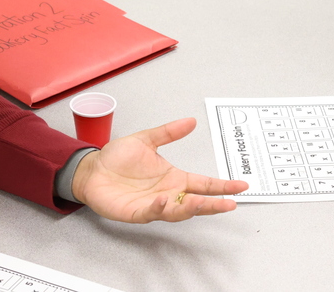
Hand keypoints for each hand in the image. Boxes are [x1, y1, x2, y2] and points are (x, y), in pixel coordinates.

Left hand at [71, 118, 248, 222]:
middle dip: (213, 204)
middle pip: (196, 202)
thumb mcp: (146, 139)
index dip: (222, 186)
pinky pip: (151, 212)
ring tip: (200, 203)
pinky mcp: (136, 212)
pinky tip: (165, 200)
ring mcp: (153, 204)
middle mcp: (168, 193)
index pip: (203, 183)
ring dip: (190, 208)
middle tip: (229, 204)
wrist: (92, 169)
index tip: (241, 186)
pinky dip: (160, 208)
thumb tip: (190, 121)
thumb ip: (169, 132)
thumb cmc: (117, 158)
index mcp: (174, 178)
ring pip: (177, 212)